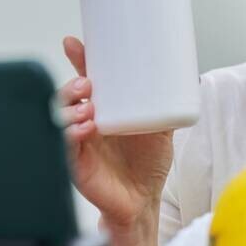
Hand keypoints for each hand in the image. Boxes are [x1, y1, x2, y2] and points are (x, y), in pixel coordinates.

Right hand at [58, 36, 173, 232]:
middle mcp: (86, 123)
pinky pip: (64, 146)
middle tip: (88, 84)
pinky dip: (71, 135)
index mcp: (103, 111)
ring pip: (60, 118)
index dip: (78, 61)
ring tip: (88, 108)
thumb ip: (167, 108)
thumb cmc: (147, 166)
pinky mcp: (75, 164)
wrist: (144, 201)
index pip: (85, 81)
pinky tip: (85, 130)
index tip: (74, 43)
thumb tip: (186, 81)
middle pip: (66, 96)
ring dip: (70, 109)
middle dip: (72, 85)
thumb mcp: (161, 131)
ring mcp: (78, 143)